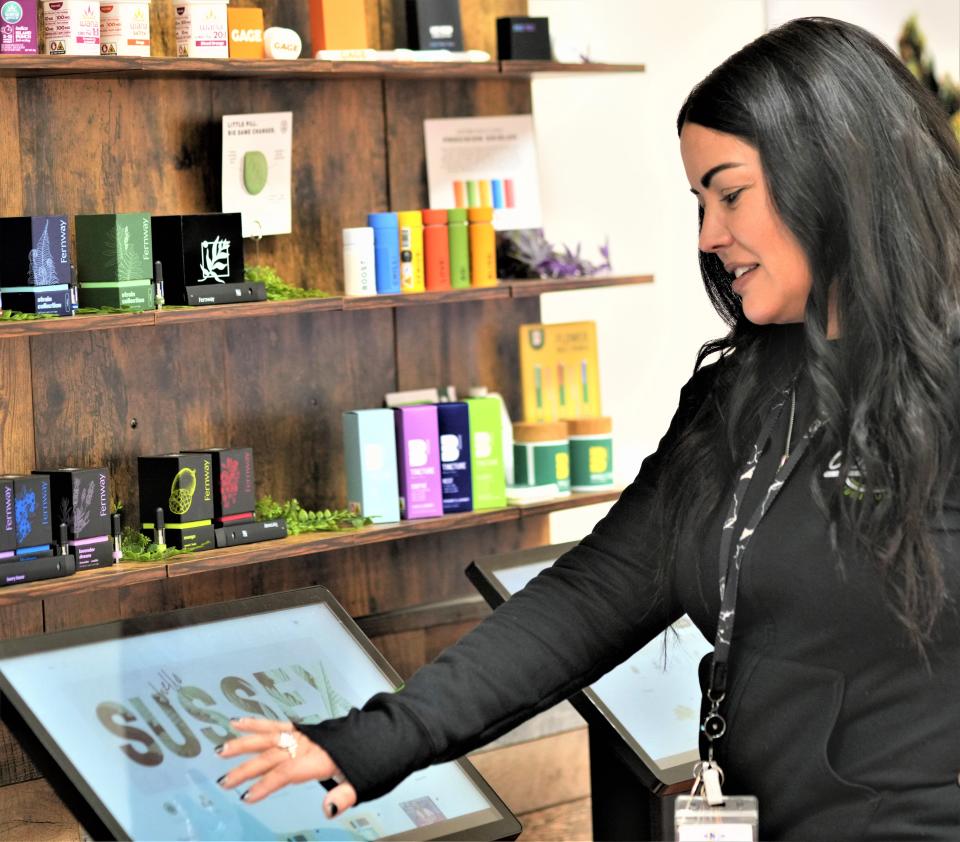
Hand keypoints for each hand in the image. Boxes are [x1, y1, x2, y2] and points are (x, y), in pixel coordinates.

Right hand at [216, 717, 357, 817]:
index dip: (266, 784)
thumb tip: (328, 810)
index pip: (287, 772)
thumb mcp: (362, 781)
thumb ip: (344, 795)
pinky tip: (237, 723)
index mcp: (320, 759)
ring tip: (221, 749)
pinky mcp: (302, 730)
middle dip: (247, 768)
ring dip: (244, 743)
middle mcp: (308, 744)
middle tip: (224, 781)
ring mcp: (303, 735)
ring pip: (270, 737)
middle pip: (272, 755)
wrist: (381, 735)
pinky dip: (257, 724)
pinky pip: (277, 725)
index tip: (246, 796)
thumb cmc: (370, 762)